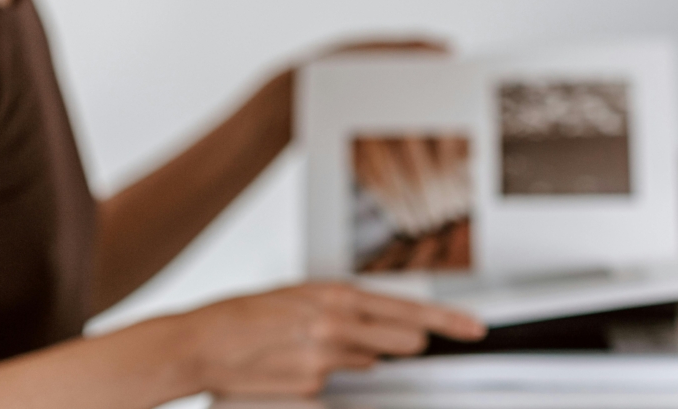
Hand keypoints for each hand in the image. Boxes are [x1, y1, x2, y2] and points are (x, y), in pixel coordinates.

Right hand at [177, 283, 484, 396]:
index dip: (447, 320)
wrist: (202, 342)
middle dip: (404, 342)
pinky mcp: (312, 383)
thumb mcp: (300, 296)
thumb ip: (343, 311)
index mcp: (336, 294)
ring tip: (305, 342)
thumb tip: (375, 338)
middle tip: (388, 340)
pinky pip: (332, 380)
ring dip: (351, 355)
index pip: (408, 308)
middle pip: (403, 339)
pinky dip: (319, 373)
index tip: (475, 328)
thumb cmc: (246, 315)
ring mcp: (326, 357)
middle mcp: (337, 323)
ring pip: (367, 360)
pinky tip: (288, 361)